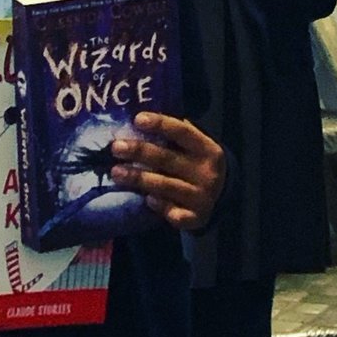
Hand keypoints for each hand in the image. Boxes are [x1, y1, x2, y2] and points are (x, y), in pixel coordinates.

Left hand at [112, 111, 223, 228]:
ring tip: (116, 172)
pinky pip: (173, 212)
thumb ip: (176, 135)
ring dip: (139, 178)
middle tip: (116, 148)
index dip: (161, 124)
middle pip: (168, 159)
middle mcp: (207, 173)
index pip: (183, 132)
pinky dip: (160, 205)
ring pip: (166, 186)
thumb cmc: (197, 165)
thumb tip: (140, 118)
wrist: (221, 198)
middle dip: (140, 152)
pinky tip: (147, 200)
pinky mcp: (196, 218)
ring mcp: (202, 197)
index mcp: (207, 149)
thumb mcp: (195, 147)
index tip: (137, 119)